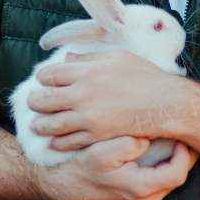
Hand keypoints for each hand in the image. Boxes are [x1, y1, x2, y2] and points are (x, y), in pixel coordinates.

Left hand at [27, 48, 185, 150]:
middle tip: (35, 102)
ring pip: (49, 124)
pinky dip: (57, 142)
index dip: (43, 78)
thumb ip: (89, 58)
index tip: (46, 81)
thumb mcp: (117, 57)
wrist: (164, 104)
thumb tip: (67, 58)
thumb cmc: (144, 76)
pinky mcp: (95, 135)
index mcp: (86, 71)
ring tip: (38, 124)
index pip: (48, 75)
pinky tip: (55, 141)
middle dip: (35, 101)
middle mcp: (82, 94)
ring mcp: (87, 117)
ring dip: (40, 124)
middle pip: (42, 99)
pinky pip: (66, 142)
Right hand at [34, 136, 199, 199]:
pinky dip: (166, 163)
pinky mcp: (139, 196)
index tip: (180, 135)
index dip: (185, 153)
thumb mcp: (102, 153)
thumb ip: (128, 145)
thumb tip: (149, 138)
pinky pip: (162, 179)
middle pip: (179, 176)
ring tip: (176, 136)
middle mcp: (146, 199)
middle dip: (185, 154)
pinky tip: (163, 146)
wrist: (65, 187)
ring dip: (176, 158)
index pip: (178, 173)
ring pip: (172, 178)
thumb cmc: (82, 169)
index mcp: (140, 189)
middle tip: (185, 131)